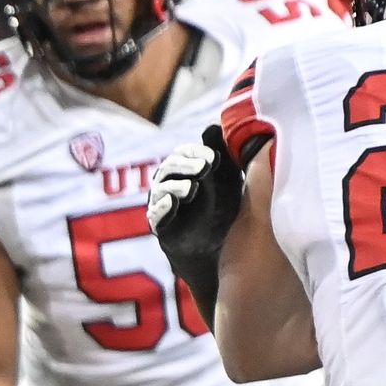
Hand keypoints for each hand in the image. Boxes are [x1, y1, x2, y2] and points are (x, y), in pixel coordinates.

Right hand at [148, 129, 242, 310]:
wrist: (222, 259)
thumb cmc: (226, 216)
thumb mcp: (230, 183)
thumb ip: (226, 156)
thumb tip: (219, 126)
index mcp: (190, 173)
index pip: (184, 154)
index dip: (194, 151)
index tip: (212, 156)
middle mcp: (173, 188)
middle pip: (169, 168)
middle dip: (185, 165)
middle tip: (204, 167)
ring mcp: (165, 209)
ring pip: (161, 189)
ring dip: (175, 185)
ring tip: (192, 188)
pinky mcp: (162, 231)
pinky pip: (155, 217)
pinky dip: (161, 208)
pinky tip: (172, 203)